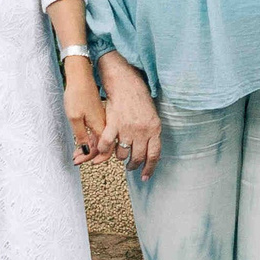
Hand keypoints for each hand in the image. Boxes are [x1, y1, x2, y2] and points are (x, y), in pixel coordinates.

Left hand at [62, 59, 106, 165]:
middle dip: (88, 156)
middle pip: (101, 147)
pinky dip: (89, 139)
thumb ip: (81, 135)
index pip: (100, 150)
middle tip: (75, 160)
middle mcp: (104, 125)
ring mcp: (102, 120)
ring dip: (88, 148)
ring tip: (76, 153)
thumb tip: (86, 151)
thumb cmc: (77, 95)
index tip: (78, 161)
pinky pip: (97, 132)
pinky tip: (82, 141)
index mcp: (100, 126)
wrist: (81, 77)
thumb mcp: (75, 118)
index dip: (89, 158)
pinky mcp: (98, 116)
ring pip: (99, 140)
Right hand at [98, 56, 161, 176]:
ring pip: (122, 154)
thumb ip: (151, 133)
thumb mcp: (152, 116)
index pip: (154, 155)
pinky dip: (104, 149)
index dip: (149, 168)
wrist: (125, 82)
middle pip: (137, 157)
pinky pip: (107, 145)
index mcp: (155, 129)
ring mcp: (128, 128)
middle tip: (129, 166)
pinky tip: (104, 149)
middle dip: (132, 165)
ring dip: (119, 156)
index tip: (144, 176)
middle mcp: (142, 131)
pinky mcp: (113, 124)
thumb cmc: (139, 98)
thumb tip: (149, 151)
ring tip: (119, 152)